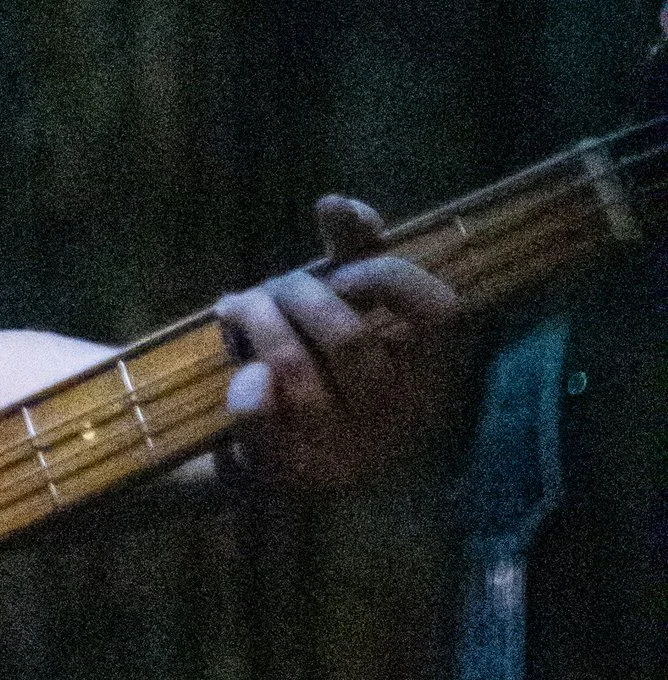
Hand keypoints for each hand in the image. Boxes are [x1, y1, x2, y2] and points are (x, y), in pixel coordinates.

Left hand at [215, 195, 462, 493]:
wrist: (257, 450)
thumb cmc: (313, 361)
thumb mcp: (339, 303)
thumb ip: (352, 251)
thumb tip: (338, 203)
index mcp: (431, 378)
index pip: (441, 313)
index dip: (386, 276)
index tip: (343, 273)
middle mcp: (399, 424)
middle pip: (348, 336)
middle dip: (295, 292)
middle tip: (269, 290)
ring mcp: (343, 457)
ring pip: (295, 368)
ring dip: (255, 319)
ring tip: (238, 309)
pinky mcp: (284, 476)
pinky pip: (259, 414)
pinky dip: (243, 383)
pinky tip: (241, 372)